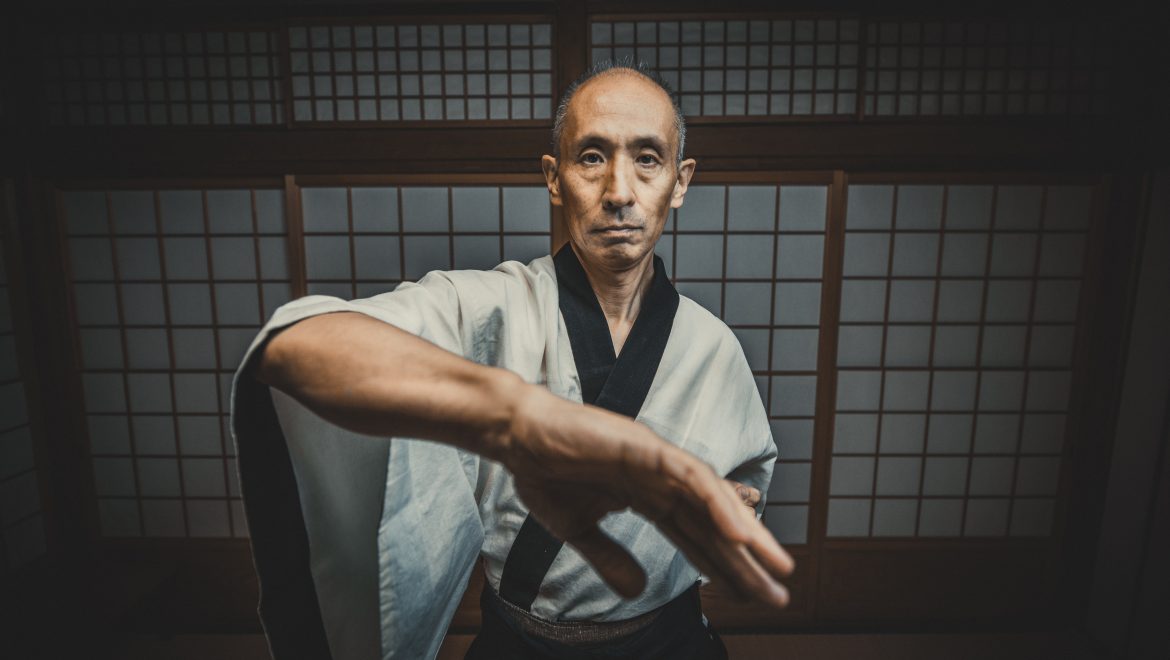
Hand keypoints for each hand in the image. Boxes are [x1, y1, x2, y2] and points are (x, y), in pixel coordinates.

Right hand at [503, 384, 793, 607]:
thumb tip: (636, 592)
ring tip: (776, 566)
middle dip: (748, 560)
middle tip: (781, 594)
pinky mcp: (646, 446)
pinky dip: (717, 503)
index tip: (750, 595)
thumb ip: (609, 557)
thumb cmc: (543, 473)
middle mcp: (661, 477)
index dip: (724, 566)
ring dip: (746, 533)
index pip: (696, 536)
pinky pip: (690, 477)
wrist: (516, 437)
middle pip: (713, 523)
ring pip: (712, 499)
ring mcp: (656, 459)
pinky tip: (739, 533)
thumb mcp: (578, 530)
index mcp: (648, 495)